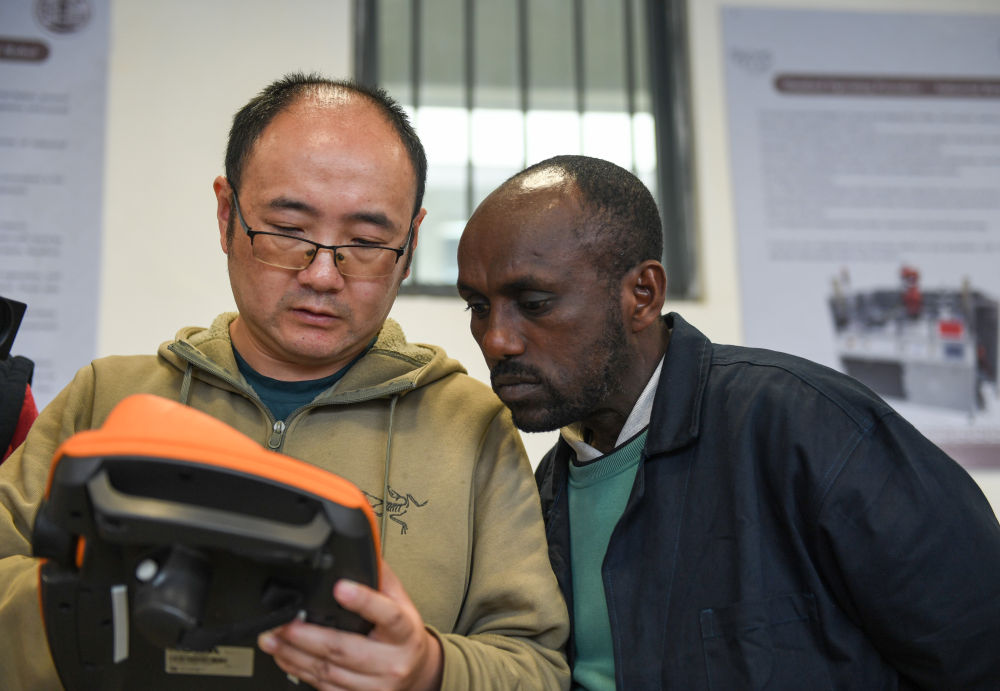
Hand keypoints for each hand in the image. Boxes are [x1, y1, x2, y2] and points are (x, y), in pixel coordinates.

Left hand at [258, 561, 442, 689]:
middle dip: (306, 635)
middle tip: (282, 622)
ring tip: (272, 638)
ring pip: (327, 670)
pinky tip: (285, 657)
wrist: (417, 673)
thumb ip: (382, 578)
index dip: (363, 601)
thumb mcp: (402, 603)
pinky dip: (298, 670)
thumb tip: (363, 550)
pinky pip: (322, 686)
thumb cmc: (404, 635)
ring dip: (293, 654)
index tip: (341, 587)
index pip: (387, 614)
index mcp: (405, 631)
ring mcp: (374, 685)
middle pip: (344, 648)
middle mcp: (391, 662)